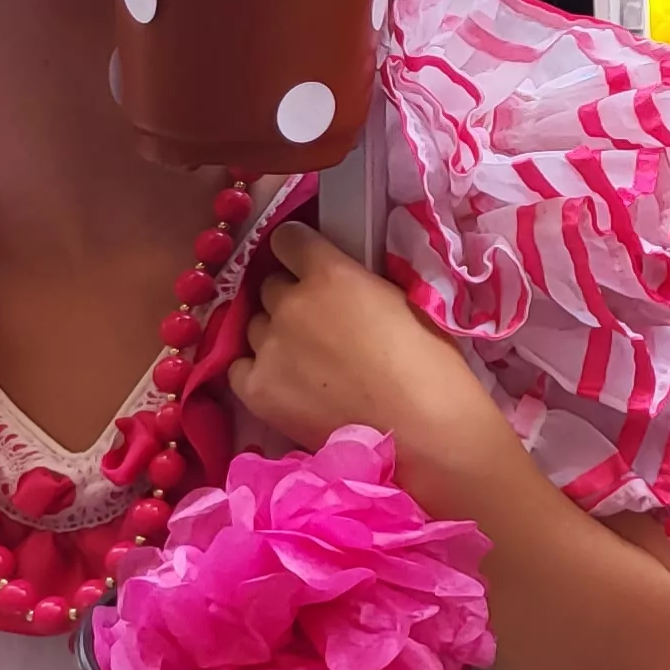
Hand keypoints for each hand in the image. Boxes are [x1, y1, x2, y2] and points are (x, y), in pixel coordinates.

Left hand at [232, 223, 501, 455]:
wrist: (422, 430)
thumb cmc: (430, 364)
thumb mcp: (400, 300)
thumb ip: (358, 284)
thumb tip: (341, 285)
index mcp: (330, 273)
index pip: (288, 240)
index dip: (297, 251)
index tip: (306, 264)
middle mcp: (290, 304)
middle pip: (270, 286)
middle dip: (290, 298)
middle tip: (318, 324)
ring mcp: (268, 348)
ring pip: (254, 326)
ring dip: (275, 335)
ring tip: (306, 362)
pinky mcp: (255, 389)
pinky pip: (239, 368)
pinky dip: (259, 371)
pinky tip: (287, 385)